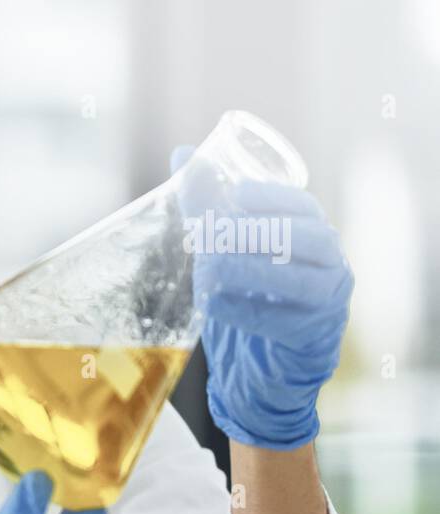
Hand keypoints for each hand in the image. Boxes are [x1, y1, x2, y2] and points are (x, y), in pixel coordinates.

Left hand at [171, 145, 353, 448]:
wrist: (265, 359)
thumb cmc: (251, 289)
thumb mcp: (230, 243)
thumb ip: (208, 202)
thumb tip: (183, 154)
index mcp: (312, 230)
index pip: (300, 204)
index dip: (269, 197)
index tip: (233, 195)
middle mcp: (329, 261)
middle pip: (299, 238)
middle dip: (249, 235)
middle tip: (205, 237)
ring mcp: (326, 300)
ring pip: (294, 279)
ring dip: (243, 272)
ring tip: (204, 271)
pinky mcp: (310, 335)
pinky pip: (279, 321)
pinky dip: (242, 311)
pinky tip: (212, 305)